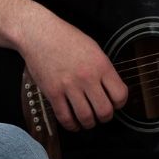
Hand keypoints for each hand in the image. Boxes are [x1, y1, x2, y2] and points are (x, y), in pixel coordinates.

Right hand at [16, 17, 126, 131]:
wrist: (38, 33)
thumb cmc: (65, 38)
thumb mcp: (93, 48)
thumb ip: (103, 69)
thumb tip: (111, 88)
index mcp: (101, 65)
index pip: (120, 95)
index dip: (120, 104)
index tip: (114, 103)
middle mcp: (87, 77)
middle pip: (104, 111)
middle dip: (105, 117)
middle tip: (101, 114)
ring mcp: (69, 86)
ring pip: (86, 117)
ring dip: (89, 123)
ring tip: (87, 120)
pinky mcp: (52, 93)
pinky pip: (65, 117)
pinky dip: (71, 125)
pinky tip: (73, 123)